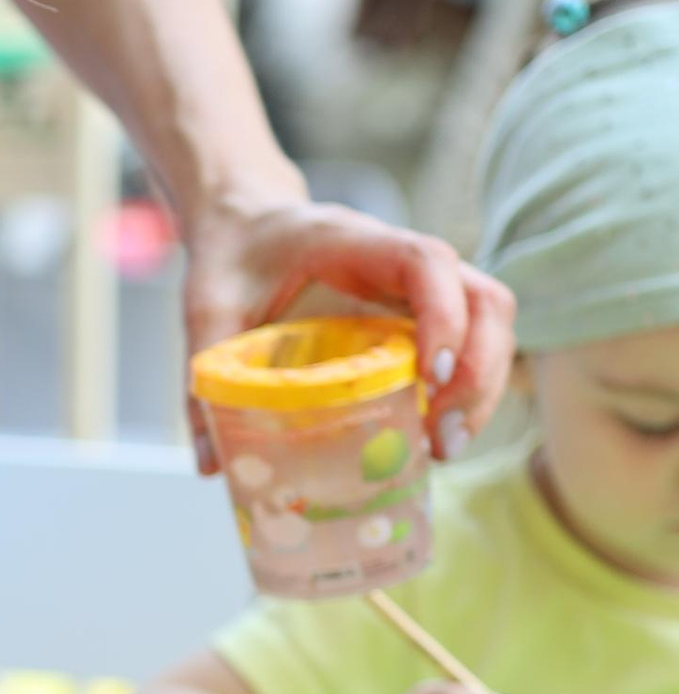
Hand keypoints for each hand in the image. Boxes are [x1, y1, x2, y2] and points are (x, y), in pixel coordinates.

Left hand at [182, 191, 513, 470]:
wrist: (246, 226)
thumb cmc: (234, 258)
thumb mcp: (206, 305)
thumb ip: (204, 370)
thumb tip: (210, 467)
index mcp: (357, 242)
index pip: (426, 262)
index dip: (444, 316)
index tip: (430, 378)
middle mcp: (404, 261)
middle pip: (485, 299)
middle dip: (479, 372)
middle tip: (443, 439)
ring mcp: (420, 289)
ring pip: (490, 323)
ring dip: (483, 388)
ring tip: (444, 448)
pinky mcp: (420, 315)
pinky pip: (469, 345)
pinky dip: (466, 390)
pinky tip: (432, 438)